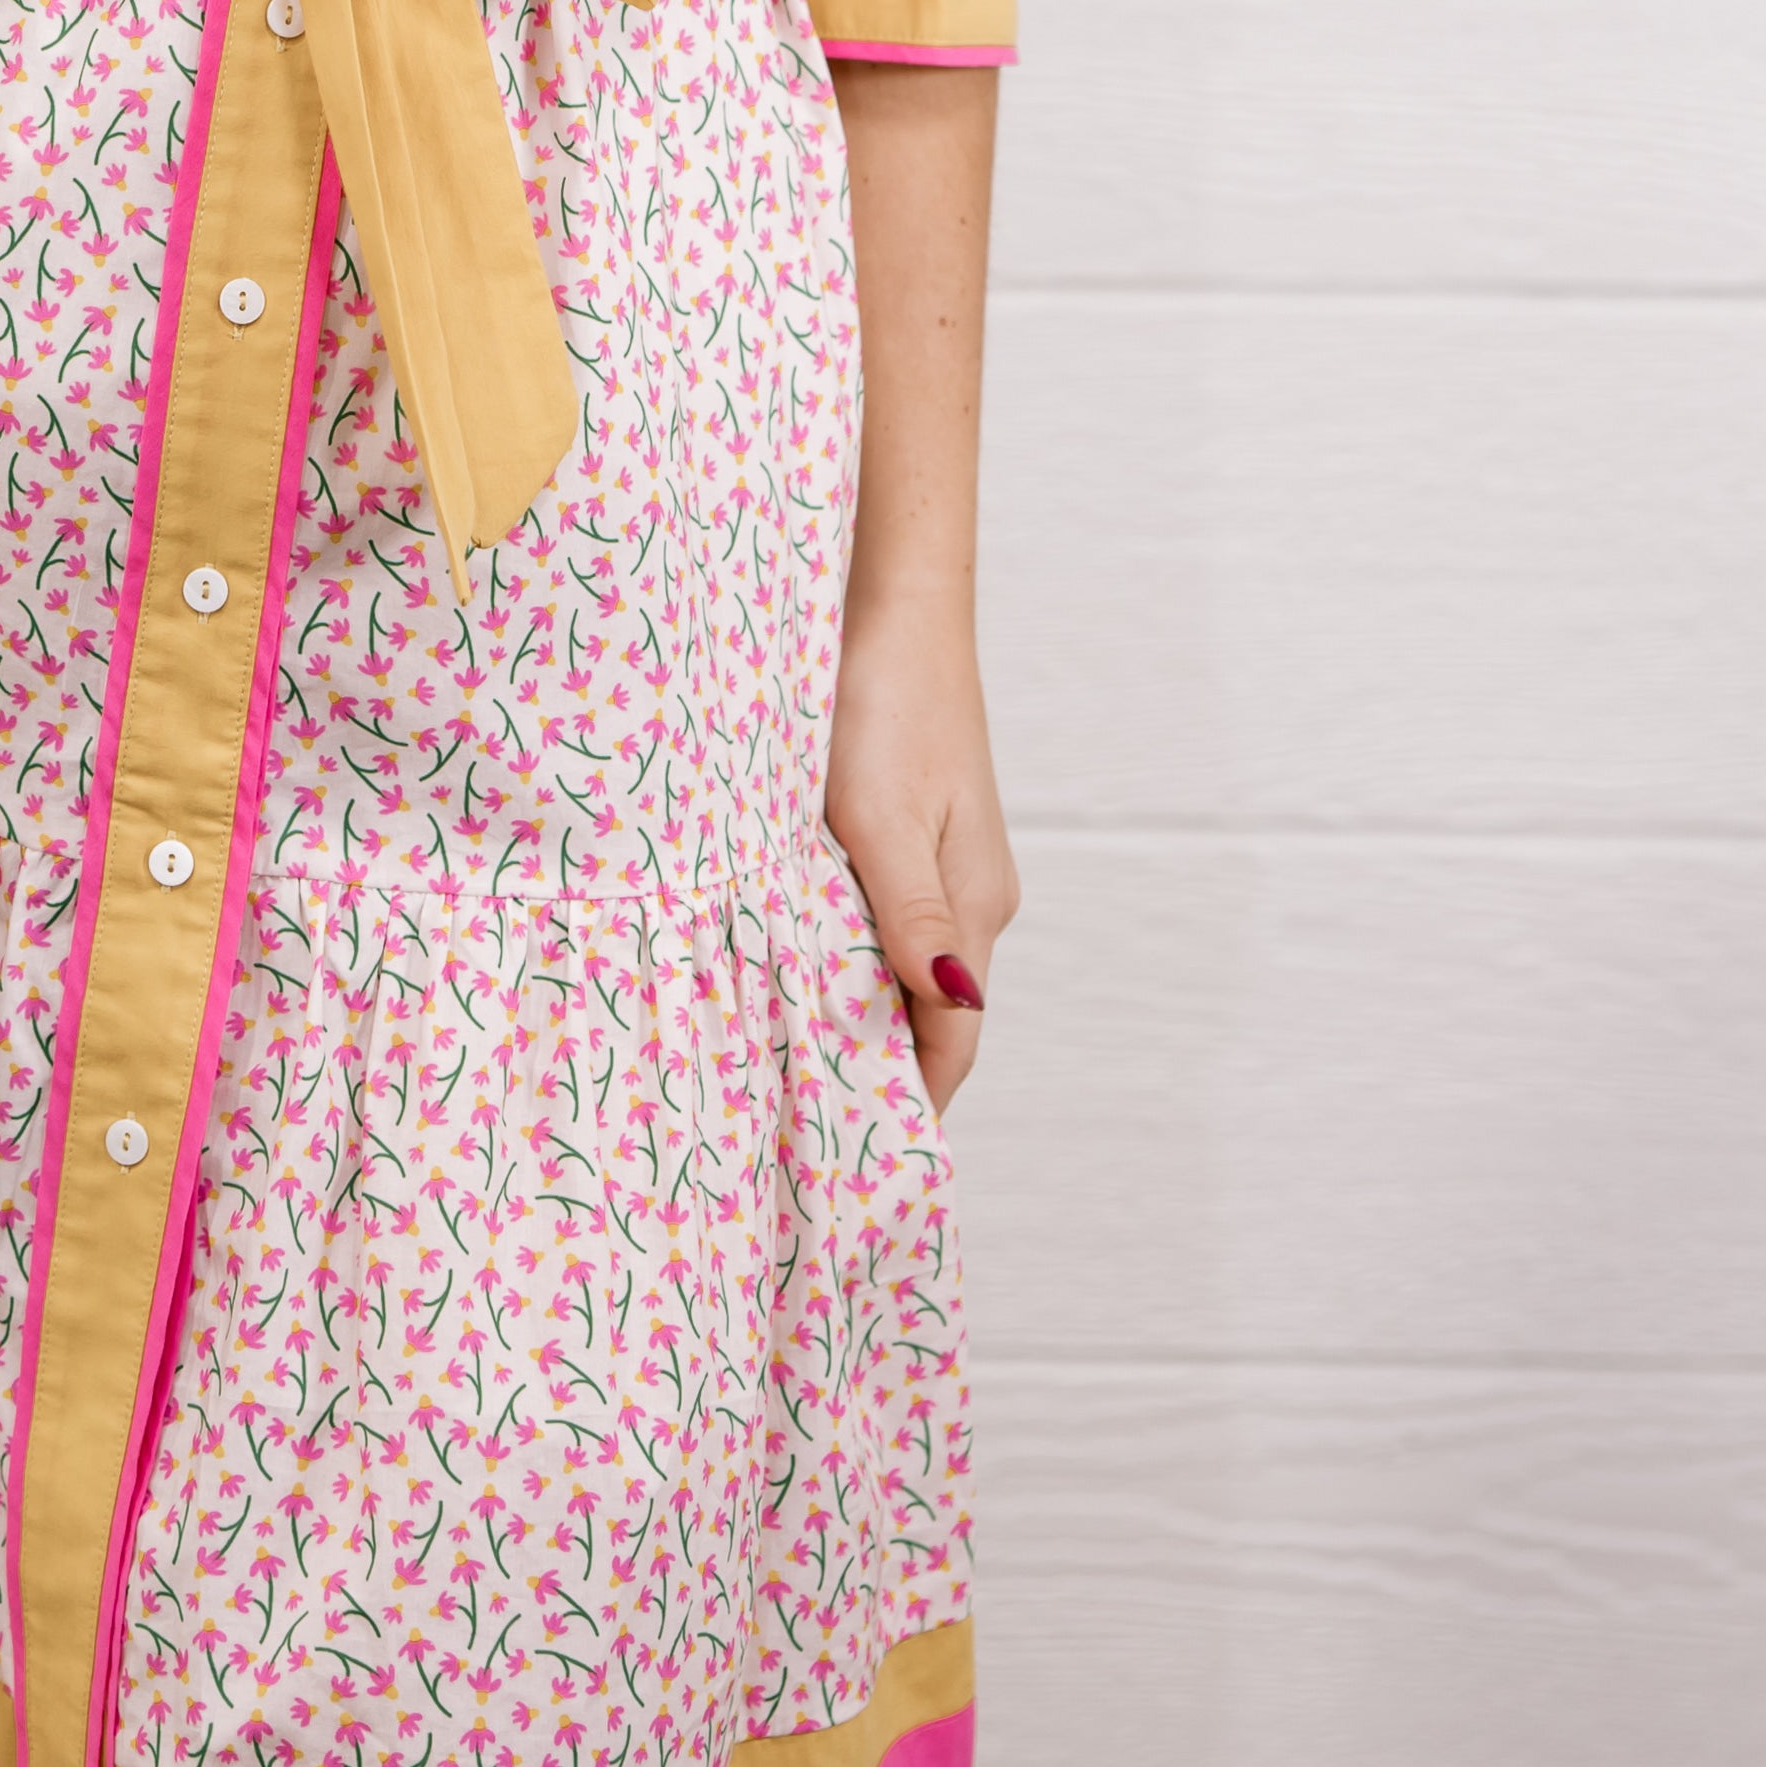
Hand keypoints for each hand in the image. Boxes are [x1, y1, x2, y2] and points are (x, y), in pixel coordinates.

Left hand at [824, 601, 1018, 1112]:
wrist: (899, 605)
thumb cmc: (883, 704)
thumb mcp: (882, 816)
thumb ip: (910, 914)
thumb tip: (950, 1006)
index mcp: (974, 907)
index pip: (951, 1041)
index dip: (909, 1103)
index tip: (855, 1161)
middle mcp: (975, 896)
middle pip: (933, 1013)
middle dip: (880, 1066)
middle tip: (802, 1120)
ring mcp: (952, 863)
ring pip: (909, 965)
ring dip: (864, 1006)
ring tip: (790, 1054)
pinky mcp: (924, 829)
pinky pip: (894, 917)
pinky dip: (855, 951)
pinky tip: (806, 954)